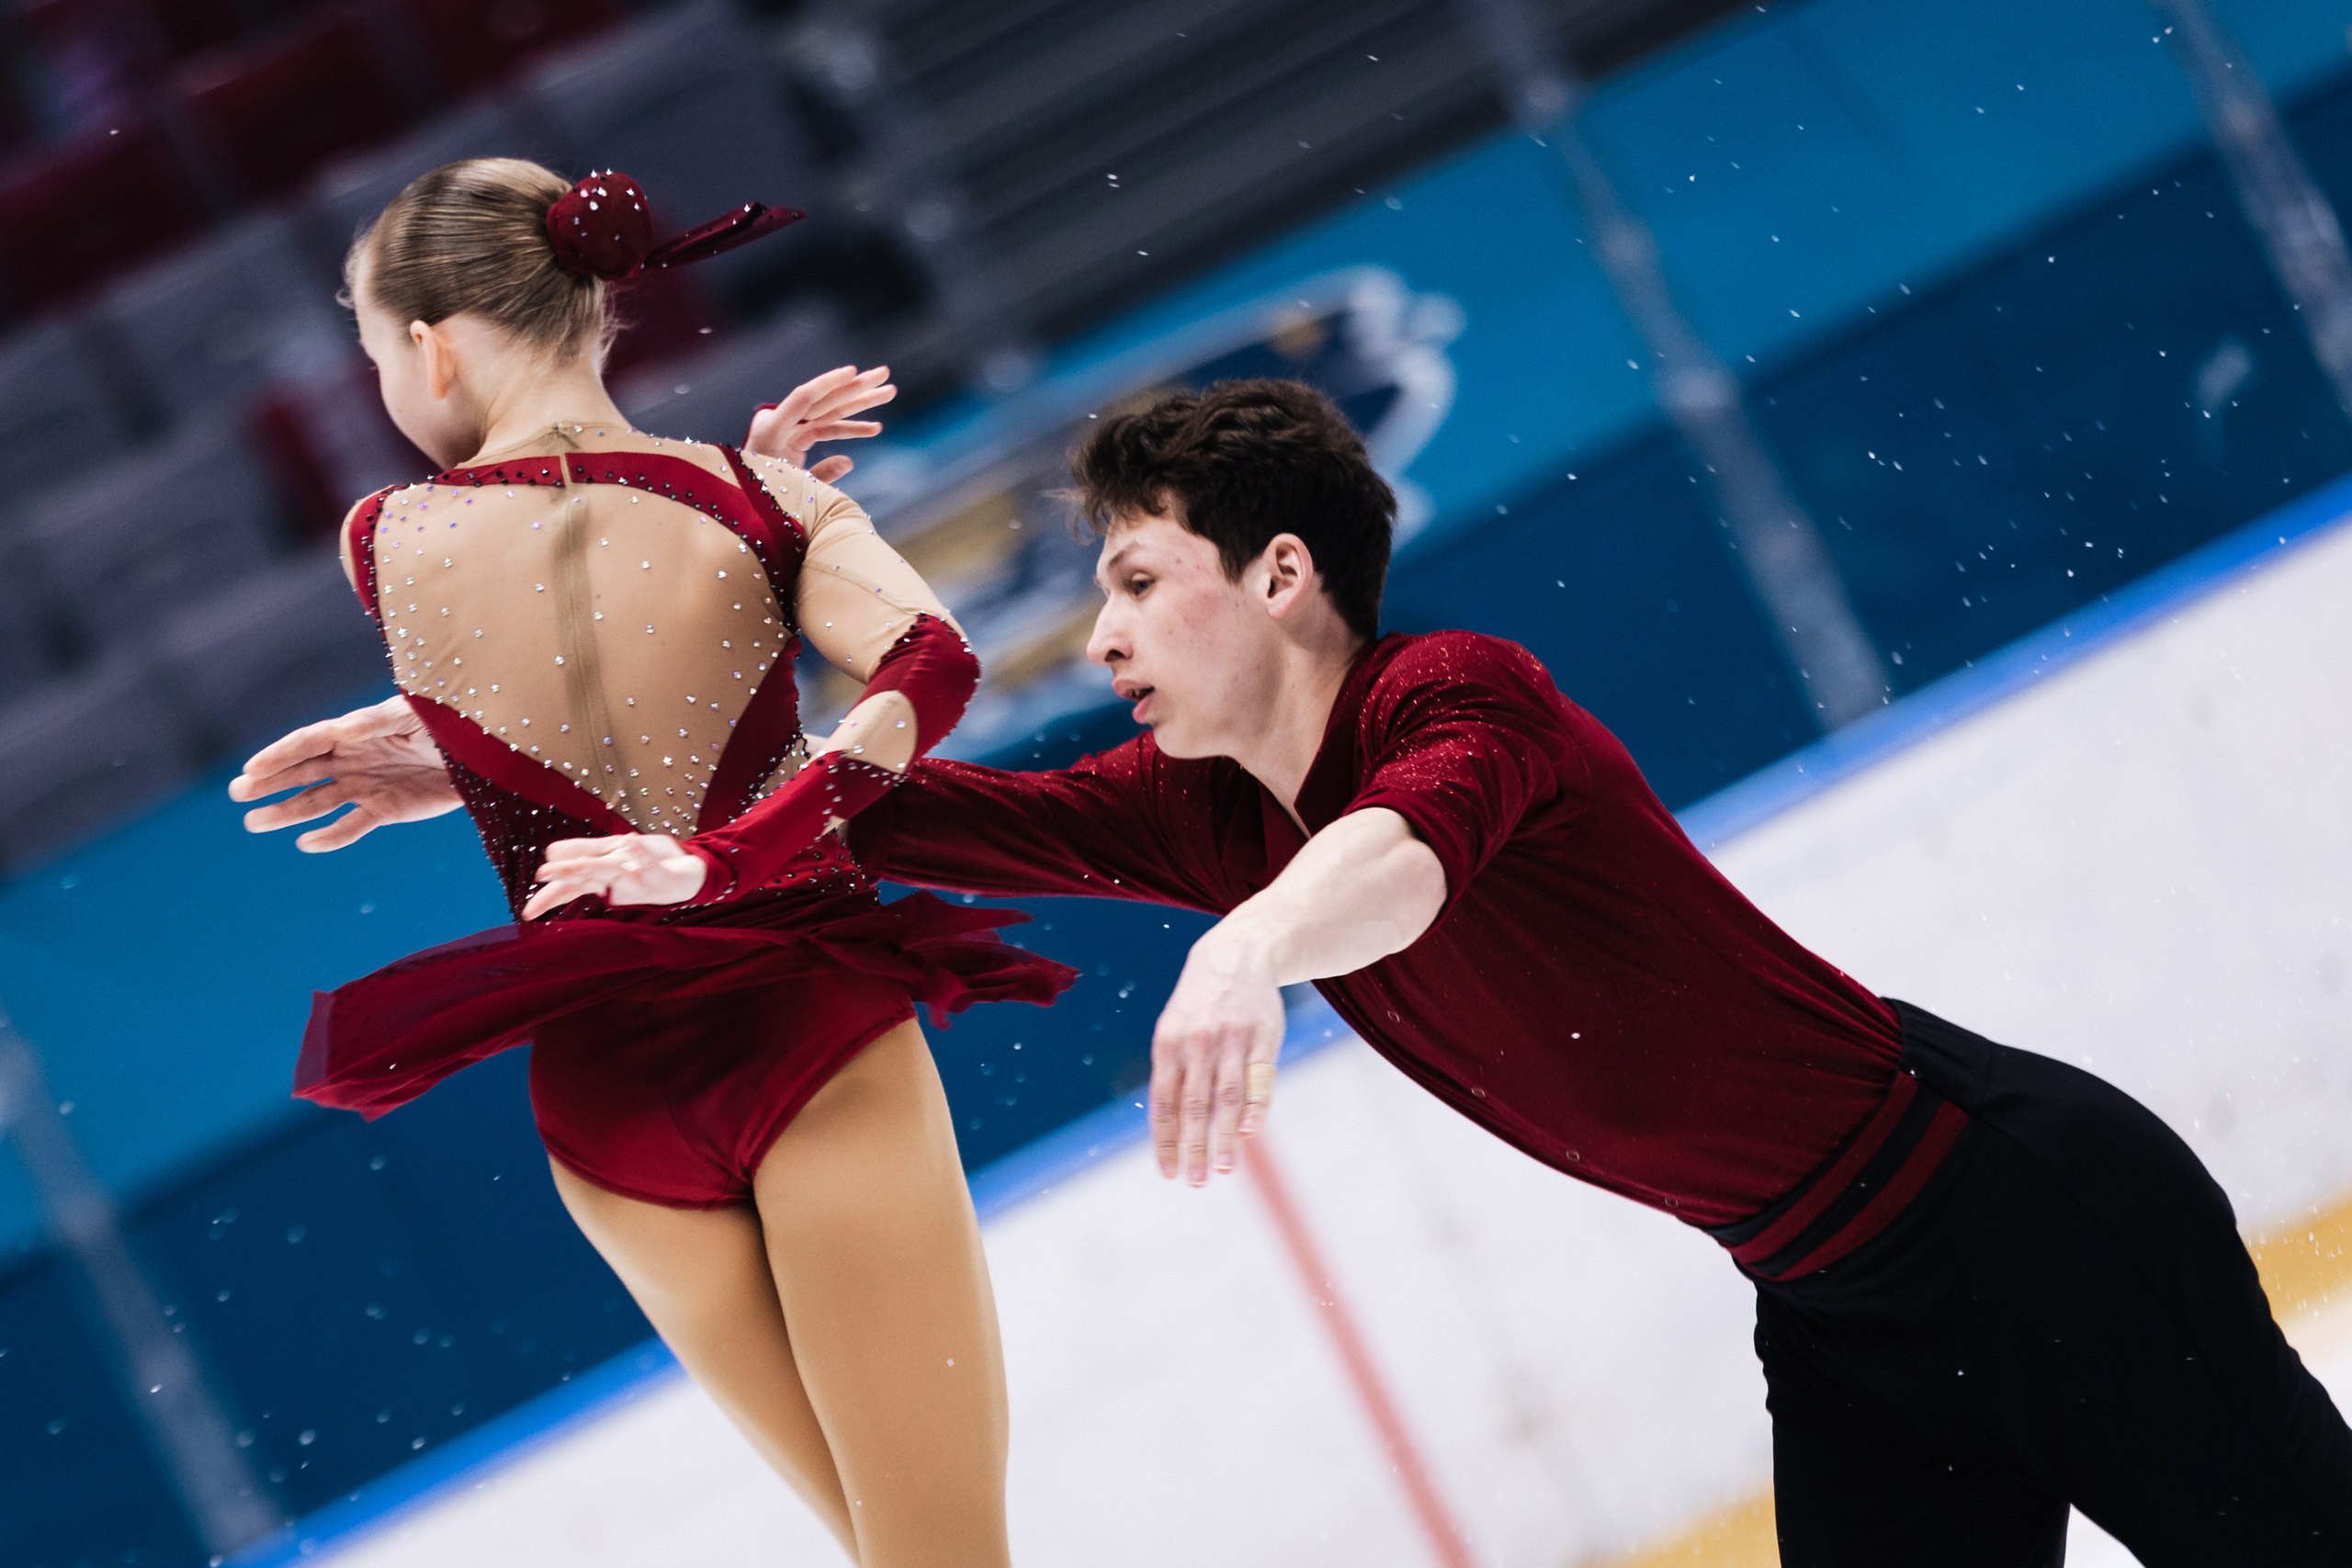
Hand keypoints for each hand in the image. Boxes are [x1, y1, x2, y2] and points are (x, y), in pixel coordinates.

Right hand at [229, 696, 461, 850]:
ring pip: (318, 801)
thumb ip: (377, 722)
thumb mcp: (414, 714)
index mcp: (355, 732)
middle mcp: (352, 759)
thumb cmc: (447, 722)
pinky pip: (351, 826)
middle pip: (302, 773)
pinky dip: (330, 837)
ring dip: (286, 812)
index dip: (280, 755)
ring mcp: (366, 786)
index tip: (252, 768)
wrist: (484, 753)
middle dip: (270, 783)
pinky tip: (306, 844)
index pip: (308, 743)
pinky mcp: (386, 810)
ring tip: (254, 823)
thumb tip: (340, 730)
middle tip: (238, 793)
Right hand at [523, 834, 707, 918]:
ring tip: (575, 862)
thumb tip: (550, 852)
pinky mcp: (664, 879)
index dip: (549, 898)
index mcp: (602, 879)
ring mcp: (641, 884)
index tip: (528, 913)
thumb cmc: (649, 859)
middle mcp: (617, 884)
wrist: (692, 867)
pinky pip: (651, 867)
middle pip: (587, 879)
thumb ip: (585, 851)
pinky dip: (640, 854)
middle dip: (567, 874)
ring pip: (614, 873)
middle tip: (543, 875)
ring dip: (595, 866)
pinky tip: (630, 841)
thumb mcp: (614, 850)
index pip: (570, 888)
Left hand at [746, 364, 895, 482]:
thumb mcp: (791, 489)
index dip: (828, 384)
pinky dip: (849, 430)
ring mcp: (791, 430)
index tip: (853, 371)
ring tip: (889, 391)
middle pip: (824, 400)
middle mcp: (782, 423)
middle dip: (856, 388)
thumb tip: (849, 461)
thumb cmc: (761, 497)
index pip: (803, 398)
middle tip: (884, 373)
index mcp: (772, 431)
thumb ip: (820, 475)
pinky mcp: (798, 440)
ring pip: (831, 412)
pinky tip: (874, 428)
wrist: (742, 503)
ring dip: (860, 403)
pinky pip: (828, 430)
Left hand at [1150, 925, 1285, 1185]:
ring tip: (1223, 1168)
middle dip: (1193, 1147)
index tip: (1168, 1173)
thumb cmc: (1202, 1004)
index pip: (1163, 1103)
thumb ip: (1174, 1073)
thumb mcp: (1176, 1029)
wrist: (1237, 954)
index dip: (1165, 1140)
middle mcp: (1197, 1043)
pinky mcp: (1263, 1035)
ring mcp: (1230, 1039)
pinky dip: (1254, 1107)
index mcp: (1169, 1045)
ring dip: (1224, 1137)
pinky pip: (1258, 1077)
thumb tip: (1172, 1128)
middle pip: (1193, 1105)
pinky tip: (1249, 1133)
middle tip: (1195, 1182)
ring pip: (1226, 1097)